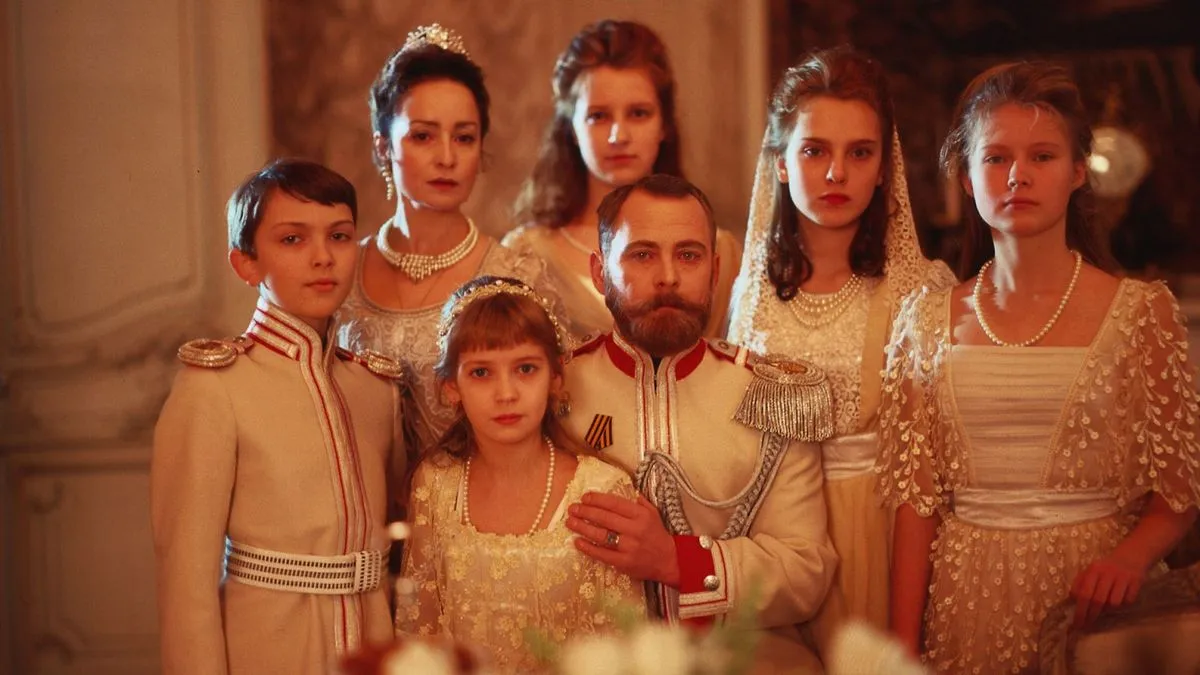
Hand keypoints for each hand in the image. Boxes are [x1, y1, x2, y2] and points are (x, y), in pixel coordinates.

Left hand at [565, 492, 679, 585]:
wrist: (669, 560)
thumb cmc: (658, 534)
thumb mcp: (653, 513)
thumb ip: (639, 501)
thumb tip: (626, 489)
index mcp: (640, 515)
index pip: (615, 504)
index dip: (597, 499)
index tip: (584, 497)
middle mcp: (634, 529)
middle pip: (604, 518)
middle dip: (585, 512)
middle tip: (572, 508)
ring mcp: (628, 547)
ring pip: (600, 535)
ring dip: (582, 528)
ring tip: (570, 522)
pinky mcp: (623, 562)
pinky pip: (602, 554)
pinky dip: (588, 547)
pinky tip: (577, 542)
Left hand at [1070, 550, 1146, 627]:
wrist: (1131, 556)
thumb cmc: (1106, 567)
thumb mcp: (1090, 571)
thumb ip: (1080, 583)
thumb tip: (1072, 599)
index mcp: (1093, 570)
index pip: (1084, 594)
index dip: (1080, 610)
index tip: (1077, 623)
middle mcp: (1107, 573)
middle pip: (1098, 600)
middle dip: (1091, 615)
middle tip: (1087, 625)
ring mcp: (1123, 577)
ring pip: (1114, 603)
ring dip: (1109, 608)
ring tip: (1107, 605)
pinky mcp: (1136, 582)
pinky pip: (1128, 601)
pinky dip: (1124, 603)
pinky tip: (1122, 597)